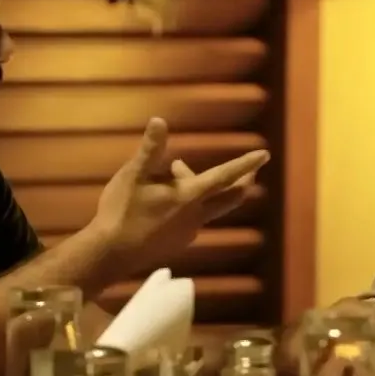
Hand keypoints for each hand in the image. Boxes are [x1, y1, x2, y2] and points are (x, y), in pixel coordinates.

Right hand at [92, 117, 268, 270]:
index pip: (225, 176)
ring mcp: (189, 232)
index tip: (265, 155)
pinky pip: (193, 219)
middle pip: (230, 197)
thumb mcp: (132, 175)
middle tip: (251, 170)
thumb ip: (150, 150)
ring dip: (202, 188)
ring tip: (173, 171)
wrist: (110, 254)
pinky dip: (189, 204)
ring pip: (208, 206)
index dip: (245, 164)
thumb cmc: (121, 211)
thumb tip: (159, 121)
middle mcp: (196, 215)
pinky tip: (166, 201)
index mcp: (189, 196)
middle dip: (242, 181)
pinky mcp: (178, 243)